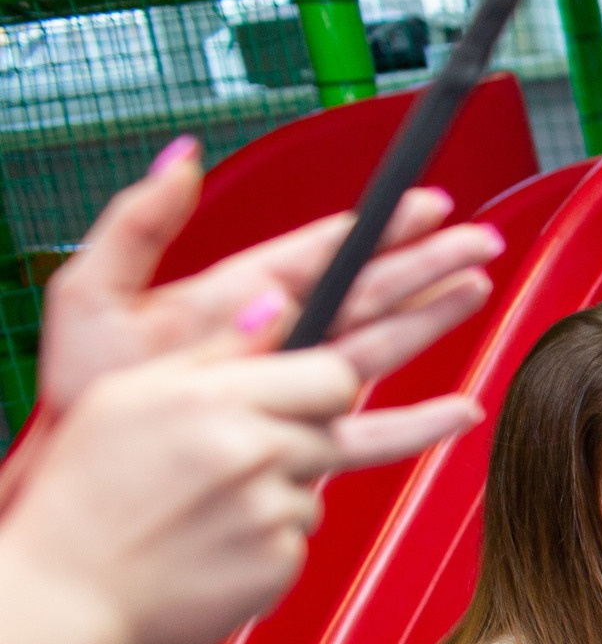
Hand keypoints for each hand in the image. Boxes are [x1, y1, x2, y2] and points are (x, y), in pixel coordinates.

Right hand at [6, 336, 369, 643]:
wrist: (65, 592)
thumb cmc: (86, 490)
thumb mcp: (128, 395)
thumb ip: (214, 353)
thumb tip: (280, 305)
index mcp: (214, 400)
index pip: (332, 377)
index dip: (324, 386)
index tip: (305, 398)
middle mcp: (252, 453)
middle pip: (330, 435)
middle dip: (294, 444)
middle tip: (231, 464)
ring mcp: (270, 513)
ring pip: (311, 493)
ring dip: (273, 499)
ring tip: (203, 511)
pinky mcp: (279, 565)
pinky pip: (294, 543)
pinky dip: (262, 546)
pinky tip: (208, 548)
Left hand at [37, 138, 501, 415]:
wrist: (85, 483)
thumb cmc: (78, 395)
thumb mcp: (94, 292)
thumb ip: (139, 221)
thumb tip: (183, 159)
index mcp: (238, 296)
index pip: (327, 251)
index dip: (381, 227)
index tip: (427, 205)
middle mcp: (277, 340)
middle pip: (371, 292)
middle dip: (430, 264)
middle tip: (481, 243)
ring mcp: (293, 390)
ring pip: (382, 348)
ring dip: (434, 320)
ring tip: (478, 292)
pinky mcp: (300, 444)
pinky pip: (371, 431)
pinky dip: (419, 425)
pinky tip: (458, 411)